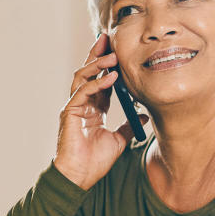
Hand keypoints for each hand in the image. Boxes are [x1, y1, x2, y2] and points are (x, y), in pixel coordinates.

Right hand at [54, 34, 148, 189]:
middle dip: (98, 54)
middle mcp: (82, 103)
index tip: (119, 50)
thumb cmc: (95, 161)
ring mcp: (74, 106)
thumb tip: (144, 115)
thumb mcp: (119, 140)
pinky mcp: (70, 112)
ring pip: (83, 77)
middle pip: (89, 72)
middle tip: (109, 38)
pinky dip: (96, 83)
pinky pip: (82, 92)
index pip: (101, 80)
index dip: (109, 65)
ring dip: (97, 64)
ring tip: (112, 56)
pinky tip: (110, 77)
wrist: (80, 177)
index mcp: (93, 108)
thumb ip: (128, 125)